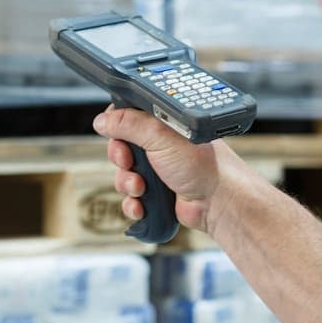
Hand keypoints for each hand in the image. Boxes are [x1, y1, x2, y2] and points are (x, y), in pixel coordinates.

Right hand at [93, 106, 243, 234]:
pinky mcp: (158, 193)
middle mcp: (160, 144)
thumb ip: (129, 124)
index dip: (117, 127)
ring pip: (124, 175)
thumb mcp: (160, 135)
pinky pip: (131, 198)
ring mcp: (159, 169)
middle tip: (129, 163)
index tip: (117, 136)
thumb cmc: (202, 165)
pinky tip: (142, 205)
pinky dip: (133, 203)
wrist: (218, 202)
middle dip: (121, 159)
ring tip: (141, 187)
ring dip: (127, 183)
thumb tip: (103, 120)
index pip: (128, 117)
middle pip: (121, 147)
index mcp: (163, 123)